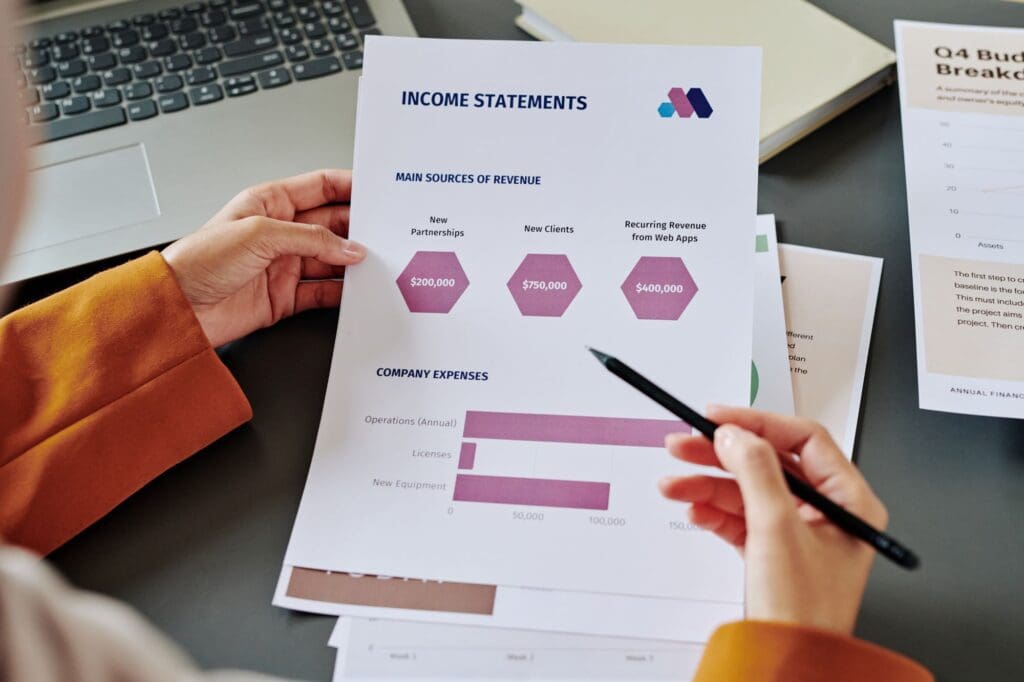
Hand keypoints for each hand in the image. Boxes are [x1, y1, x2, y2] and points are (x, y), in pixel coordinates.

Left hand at [162, 169, 365, 347]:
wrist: (178, 309)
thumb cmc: (199, 261)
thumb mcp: (259, 234)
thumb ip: (310, 239)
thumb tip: (348, 247)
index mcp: (270, 203)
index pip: (320, 187)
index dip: (350, 186)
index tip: (378, 191)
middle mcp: (280, 232)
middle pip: (333, 225)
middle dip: (359, 228)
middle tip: (386, 233)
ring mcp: (284, 265)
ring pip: (332, 260)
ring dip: (354, 263)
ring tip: (378, 264)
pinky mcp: (285, 296)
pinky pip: (323, 292)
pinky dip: (343, 292)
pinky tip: (357, 290)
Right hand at [659, 406, 887, 634]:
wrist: (786, 664)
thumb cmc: (804, 611)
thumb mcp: (777, 528)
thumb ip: (755, 471)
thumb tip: (735, 433)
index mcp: (848, 500)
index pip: (802, 440)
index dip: (757, 423)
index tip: (718, 417)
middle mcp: (826, 512)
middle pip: (767, 463)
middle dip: (721, 455)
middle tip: (683, 444)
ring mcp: (796, 531)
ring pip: (746, 490)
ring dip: (707, 484)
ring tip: (674, 483)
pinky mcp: (772, 550)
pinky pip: (739, 517)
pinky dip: (713, 512)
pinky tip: (693, 510)